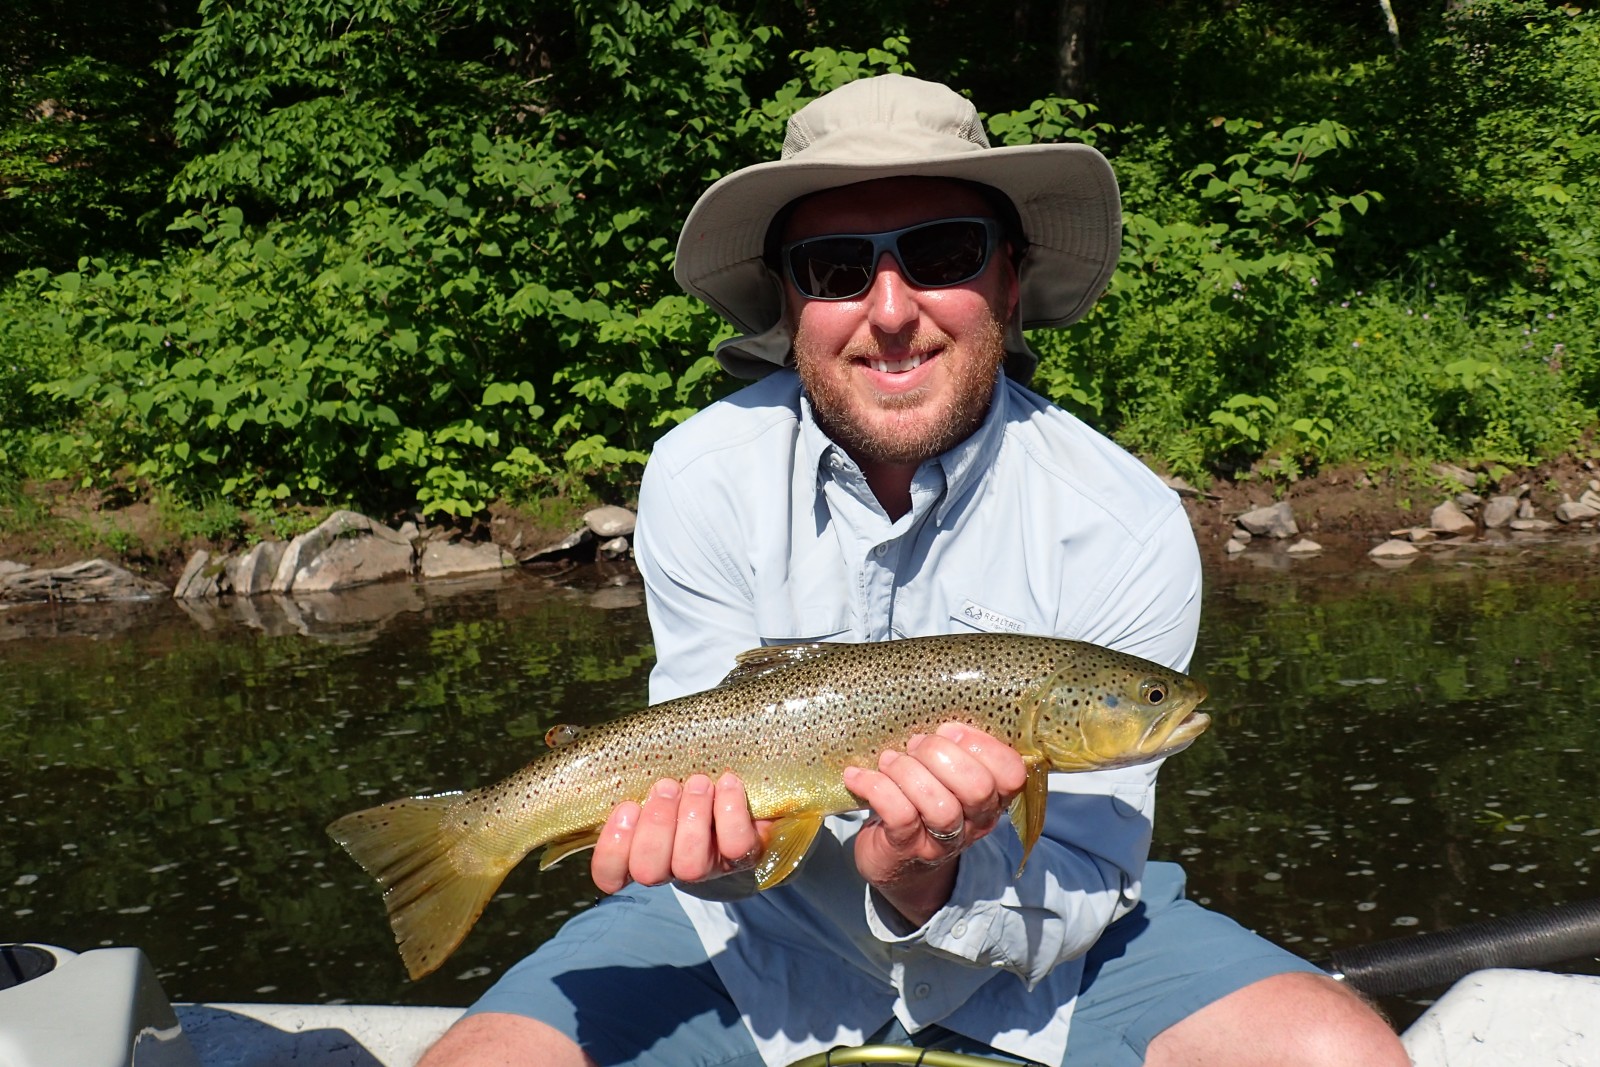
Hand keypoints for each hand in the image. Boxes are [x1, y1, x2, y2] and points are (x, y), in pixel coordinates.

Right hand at [590, 772, 771, 894]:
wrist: (746, 791)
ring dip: (691, 817)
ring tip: (698, 783)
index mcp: (640, 852)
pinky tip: (727, 783)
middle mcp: (671, 868)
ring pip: (690, 864)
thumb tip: (619, 759)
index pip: (609, 874)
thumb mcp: (657, 783)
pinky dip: (730, 811)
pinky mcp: (744, 857)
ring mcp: (708, 866)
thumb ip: (637, 781)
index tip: (626, 808)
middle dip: (655, 824)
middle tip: (666, 787)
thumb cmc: (685, 784)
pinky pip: (735, 845)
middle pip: (649, 870)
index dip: (613, 846)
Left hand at [842, 723, 1027, 924]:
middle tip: (913, 747)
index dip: (983, 745)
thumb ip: (951, 750)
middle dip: (941, 755)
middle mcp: (974, 822)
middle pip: (978, 788)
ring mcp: (943, 841)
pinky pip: (899, 816)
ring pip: (940, 806)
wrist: (894, 860)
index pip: (1012, 774)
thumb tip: (942, 727)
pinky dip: (876, 788)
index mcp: (990, 798)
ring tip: (888, 762)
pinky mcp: (906, 849)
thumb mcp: (944, 775)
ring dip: (908, 773)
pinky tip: (857, 777)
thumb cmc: (920, 803)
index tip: (949, 731)